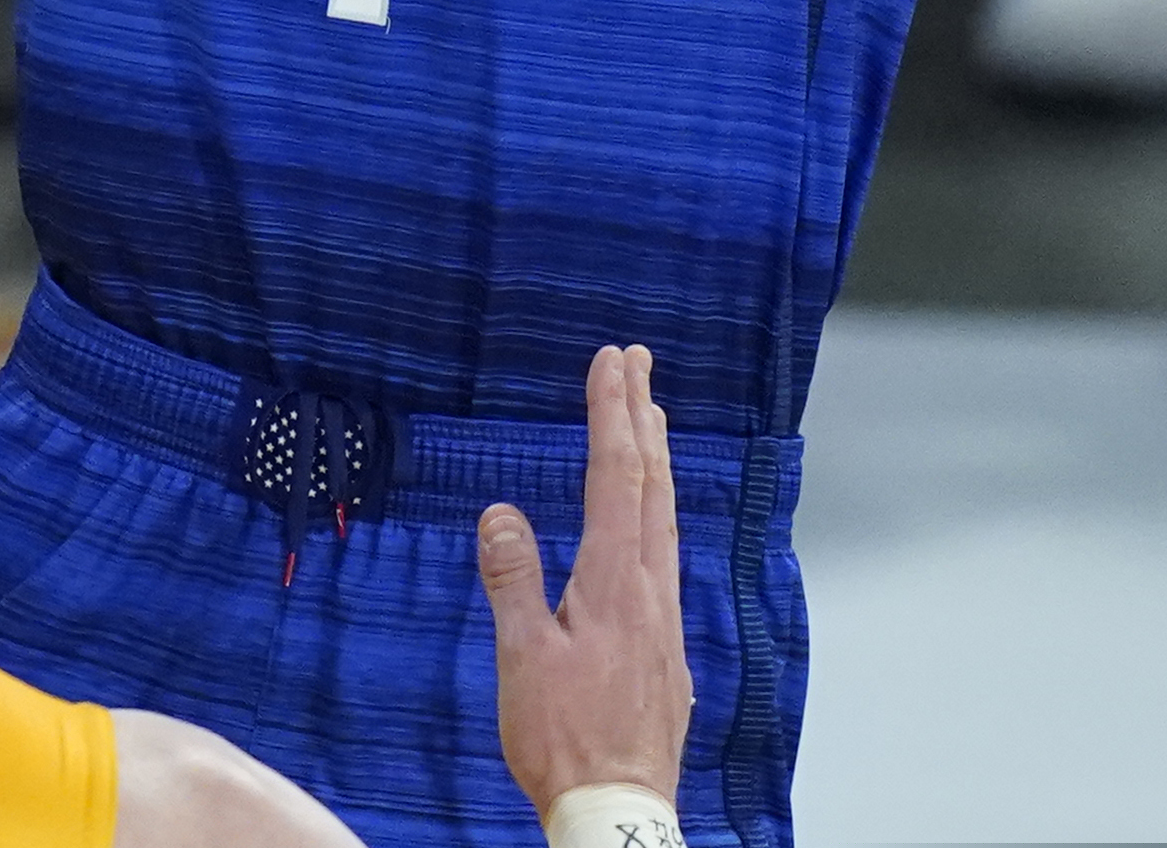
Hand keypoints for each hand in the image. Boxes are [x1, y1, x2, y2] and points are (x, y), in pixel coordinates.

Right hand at [484, 345, 692, 818]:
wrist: (618, 811)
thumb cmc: (563, 740)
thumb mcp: (522, 656)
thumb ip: (513, 578)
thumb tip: (500, 511)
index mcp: (615, 584)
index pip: (617, 478)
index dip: (612, 415)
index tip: (610, 363)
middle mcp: (651, 592)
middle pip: (652, 487)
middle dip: (643, 418)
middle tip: (638, 363)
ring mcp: (665, 622)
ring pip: (665, 521)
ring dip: (656, 462)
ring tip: (652, 420)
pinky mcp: (666, 652)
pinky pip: (665, 559)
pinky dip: (657, 514)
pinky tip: (650, 524)